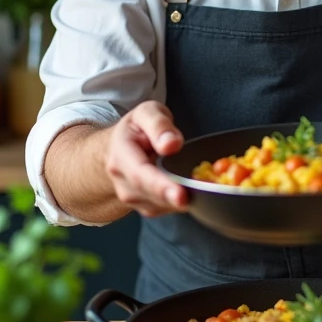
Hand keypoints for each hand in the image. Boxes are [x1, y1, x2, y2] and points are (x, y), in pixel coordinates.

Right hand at [104, 101, 189, 216]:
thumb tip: (171, 144)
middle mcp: (123, 182)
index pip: (140, 175)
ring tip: (202, 185)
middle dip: (173, 198)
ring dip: (184, 198)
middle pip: (151, 195)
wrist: (118, 149)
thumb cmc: (136, 129)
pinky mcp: (148, 207)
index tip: (180, 195)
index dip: (161, 186)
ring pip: (162, 204)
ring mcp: (134, 199)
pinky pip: (169, 208)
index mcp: (120, 156)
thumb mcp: (146, 113)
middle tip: (193, 200)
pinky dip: (185, 200)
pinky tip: (194, 188)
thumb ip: (158, 124)